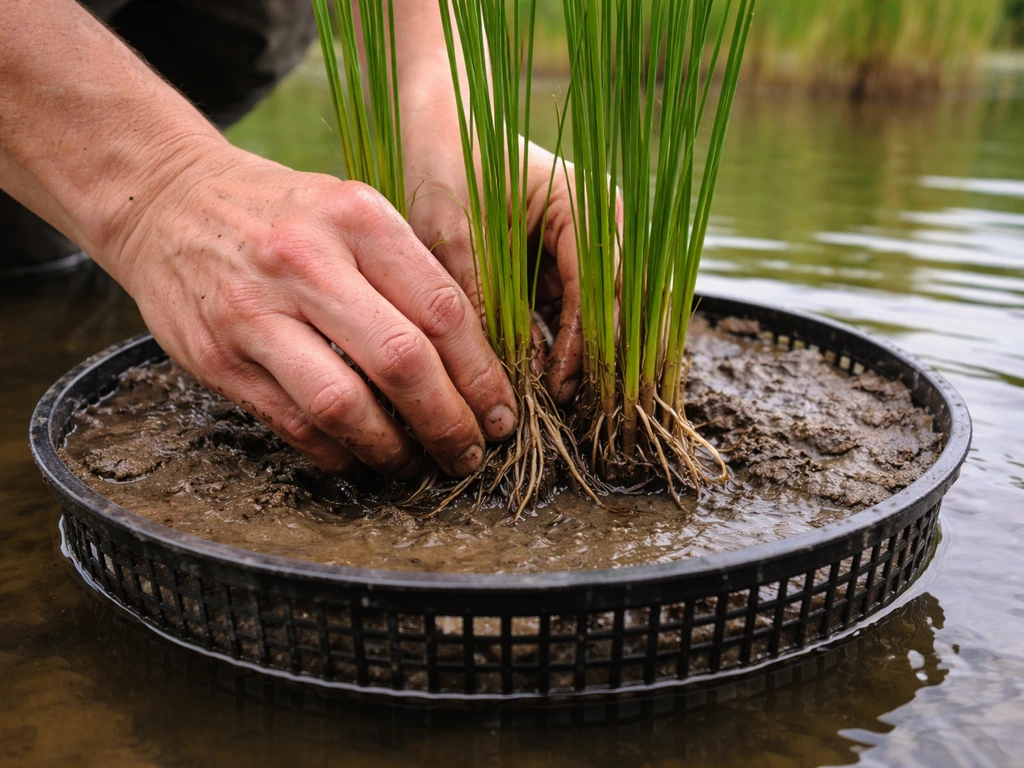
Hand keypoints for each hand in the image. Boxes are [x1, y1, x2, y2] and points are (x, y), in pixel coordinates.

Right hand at [110, 144, 517, 477]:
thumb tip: (475, 359)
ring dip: (394, 451)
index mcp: (358, 218)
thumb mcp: (352, 210)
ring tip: (418, 466)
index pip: (442, 309)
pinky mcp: (218, 358)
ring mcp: (256, 313)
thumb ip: (408, 271)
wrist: (168, 201)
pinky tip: (362, 460)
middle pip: (402, 361)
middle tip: (471, 452)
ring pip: (344, 405)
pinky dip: (338, 455)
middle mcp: (307, 262)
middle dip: (450, 422)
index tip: (501, 410)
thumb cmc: (283, 213)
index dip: (483, 373)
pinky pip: (294, 425)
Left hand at [401, 85, 588, 405]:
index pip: (600, 288)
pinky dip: (573, 347)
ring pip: (610, 314)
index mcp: (586, 205)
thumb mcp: (455, 232)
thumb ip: (479, 296)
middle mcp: (602, 222)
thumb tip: (496, 371)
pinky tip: (557, 384)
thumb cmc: (448, 162)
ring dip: (595, 360)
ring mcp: (590, 241)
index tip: (564, 390)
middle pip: (622, 306)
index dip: (586, 344)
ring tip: (574, 411)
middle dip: (608, 361)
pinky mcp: (569, 259)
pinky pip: (582, 311)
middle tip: (590, 417)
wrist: (441, 124)